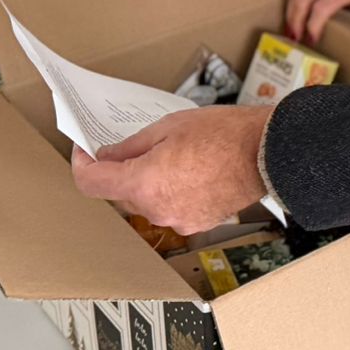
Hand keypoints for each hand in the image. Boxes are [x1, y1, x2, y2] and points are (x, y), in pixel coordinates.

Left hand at [71, 105, 270, 235]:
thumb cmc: (224, 135)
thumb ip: (131, 146)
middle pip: (120, 194)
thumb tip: (109, 155)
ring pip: (146, 202)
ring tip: (174, 155)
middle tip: (136, 145)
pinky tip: (190, 171)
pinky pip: (170, 208)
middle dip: (121, 171)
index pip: (92, 183)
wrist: (267, 153)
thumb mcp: (169, 126)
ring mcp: (178, 220)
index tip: (85, 153)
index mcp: (143, 183)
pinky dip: (171, 192)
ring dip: (148, 182)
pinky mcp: (196, 223)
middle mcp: (156, 210)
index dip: (82, 165)